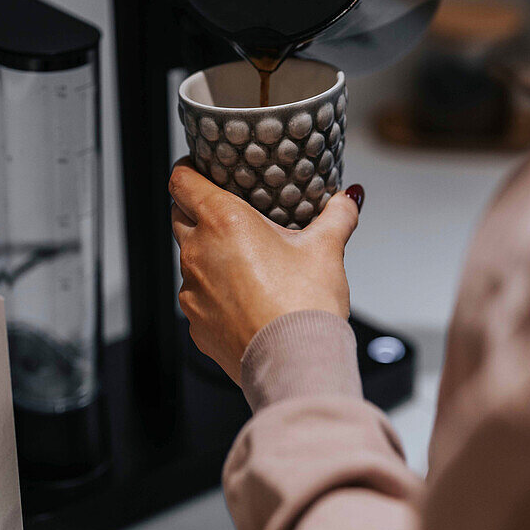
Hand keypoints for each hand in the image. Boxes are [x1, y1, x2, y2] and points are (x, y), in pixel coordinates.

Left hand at [169, 158, 362, 383]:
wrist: (294, 363)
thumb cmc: (304, 303)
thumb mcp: (326, 249)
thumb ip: (337, 215)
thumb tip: (349, 198)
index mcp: (222, 222)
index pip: (181, 181)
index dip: (187, 170)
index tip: (198, 167)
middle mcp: (197, 252)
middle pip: (179, 216)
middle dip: (196, 209)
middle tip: (227, 210)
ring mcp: (191, 291)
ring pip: (190, 259)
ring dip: (208, 253)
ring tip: (243, 259)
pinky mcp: (195, 323)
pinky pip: (198, 296)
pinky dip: (214, 291)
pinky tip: (244, 297)